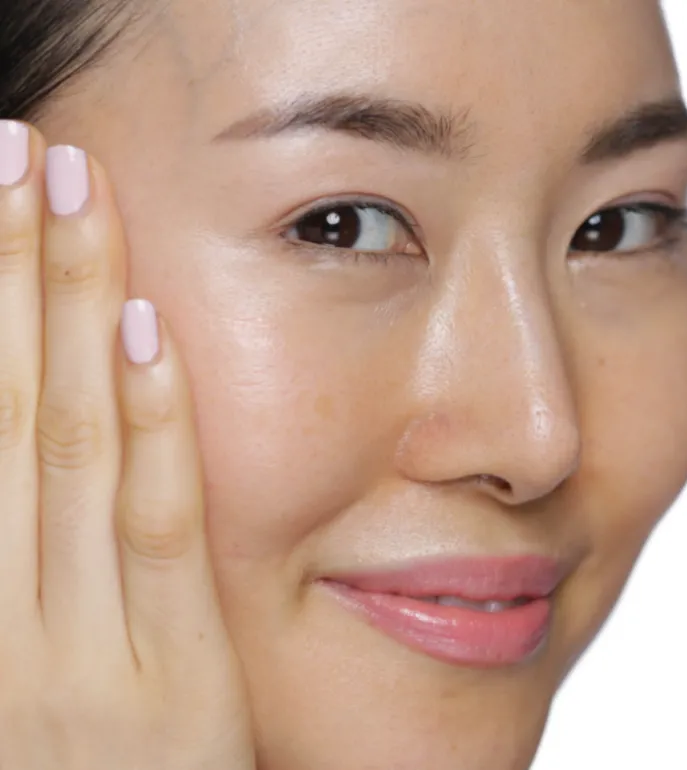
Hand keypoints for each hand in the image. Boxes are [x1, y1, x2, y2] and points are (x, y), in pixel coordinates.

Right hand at [0, 121, 255, 769]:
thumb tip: (17, 404)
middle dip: (2, 271)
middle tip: (14, 153)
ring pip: (66, 448)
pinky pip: (160, 528)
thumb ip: (12, 546)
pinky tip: (147, 325)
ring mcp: (78, 657)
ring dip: (65, 309)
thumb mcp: (8, 666)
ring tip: (69, 196)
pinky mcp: (174, 682)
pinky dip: (152, 420)